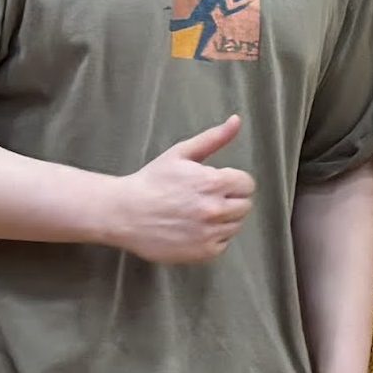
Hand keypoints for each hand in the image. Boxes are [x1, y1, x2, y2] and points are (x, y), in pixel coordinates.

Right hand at [106, 116, 255, 262]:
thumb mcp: (181, 153)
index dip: (234, 182)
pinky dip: (213, 238)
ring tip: (199, 213)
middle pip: (245, 206)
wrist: (124, 213)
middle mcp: (215, 209)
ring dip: (224, 219)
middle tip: (207, 198)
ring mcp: (209, 233)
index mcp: (214, 182)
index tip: (217, 183)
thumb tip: (236, 120)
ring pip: (235, 226)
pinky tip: (195, 229)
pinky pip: (223, 244)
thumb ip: (214, 138)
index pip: (247, 185)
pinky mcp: (201, 252)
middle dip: (231, 200)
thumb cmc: (152, 180)